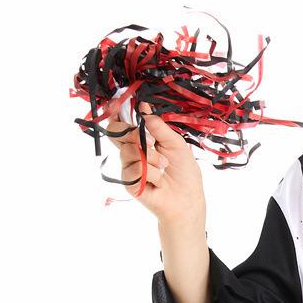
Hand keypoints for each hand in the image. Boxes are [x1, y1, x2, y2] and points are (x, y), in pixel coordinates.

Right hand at [100, 101, 207, 230]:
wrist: (188, 199)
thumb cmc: (184, 172)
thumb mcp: (175, 143)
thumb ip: (158, 126)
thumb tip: (144, 107)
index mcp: (141, 139)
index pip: (121, 122)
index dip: (116, 112)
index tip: (117, 102)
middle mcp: (131, 151)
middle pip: (115, 132)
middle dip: (133, 133)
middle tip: (151, 141)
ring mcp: (129, 167)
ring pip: (128, 150)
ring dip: (151, 157)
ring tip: (163, 167)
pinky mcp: (129, 183)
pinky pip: (135, 169)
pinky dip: (152, 173)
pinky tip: (159, 182)